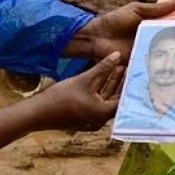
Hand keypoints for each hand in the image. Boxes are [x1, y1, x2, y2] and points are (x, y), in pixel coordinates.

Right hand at [0, 52, 126, 152]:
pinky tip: (105, 76)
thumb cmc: (60, 97)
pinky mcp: (85, 116)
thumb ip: (103, 67)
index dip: (131, 83)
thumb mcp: (84, 79)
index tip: (139, 71)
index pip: (125, 97)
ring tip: (120, 67)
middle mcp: (101, 119)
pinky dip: (102, 90)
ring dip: (112, 84)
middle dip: (123, 82)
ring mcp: (92, 119)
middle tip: (131, 67)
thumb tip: (118, 55)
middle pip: (117, 98)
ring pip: (107, 98)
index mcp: (104, 113)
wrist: (36, 113)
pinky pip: (98, 101)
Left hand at [65, 0, 174, 64]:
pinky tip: (169, 72)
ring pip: (161, 56)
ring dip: (170, 59)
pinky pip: (149, 66)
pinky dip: (157, 68)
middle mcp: (149, 39)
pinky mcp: (137, 63)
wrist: (95, 37)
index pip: (169, 28)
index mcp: (150, 26)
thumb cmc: (114, 20)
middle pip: (167, 43)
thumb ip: (155, 9)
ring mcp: (143, 51)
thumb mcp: (136, 10)